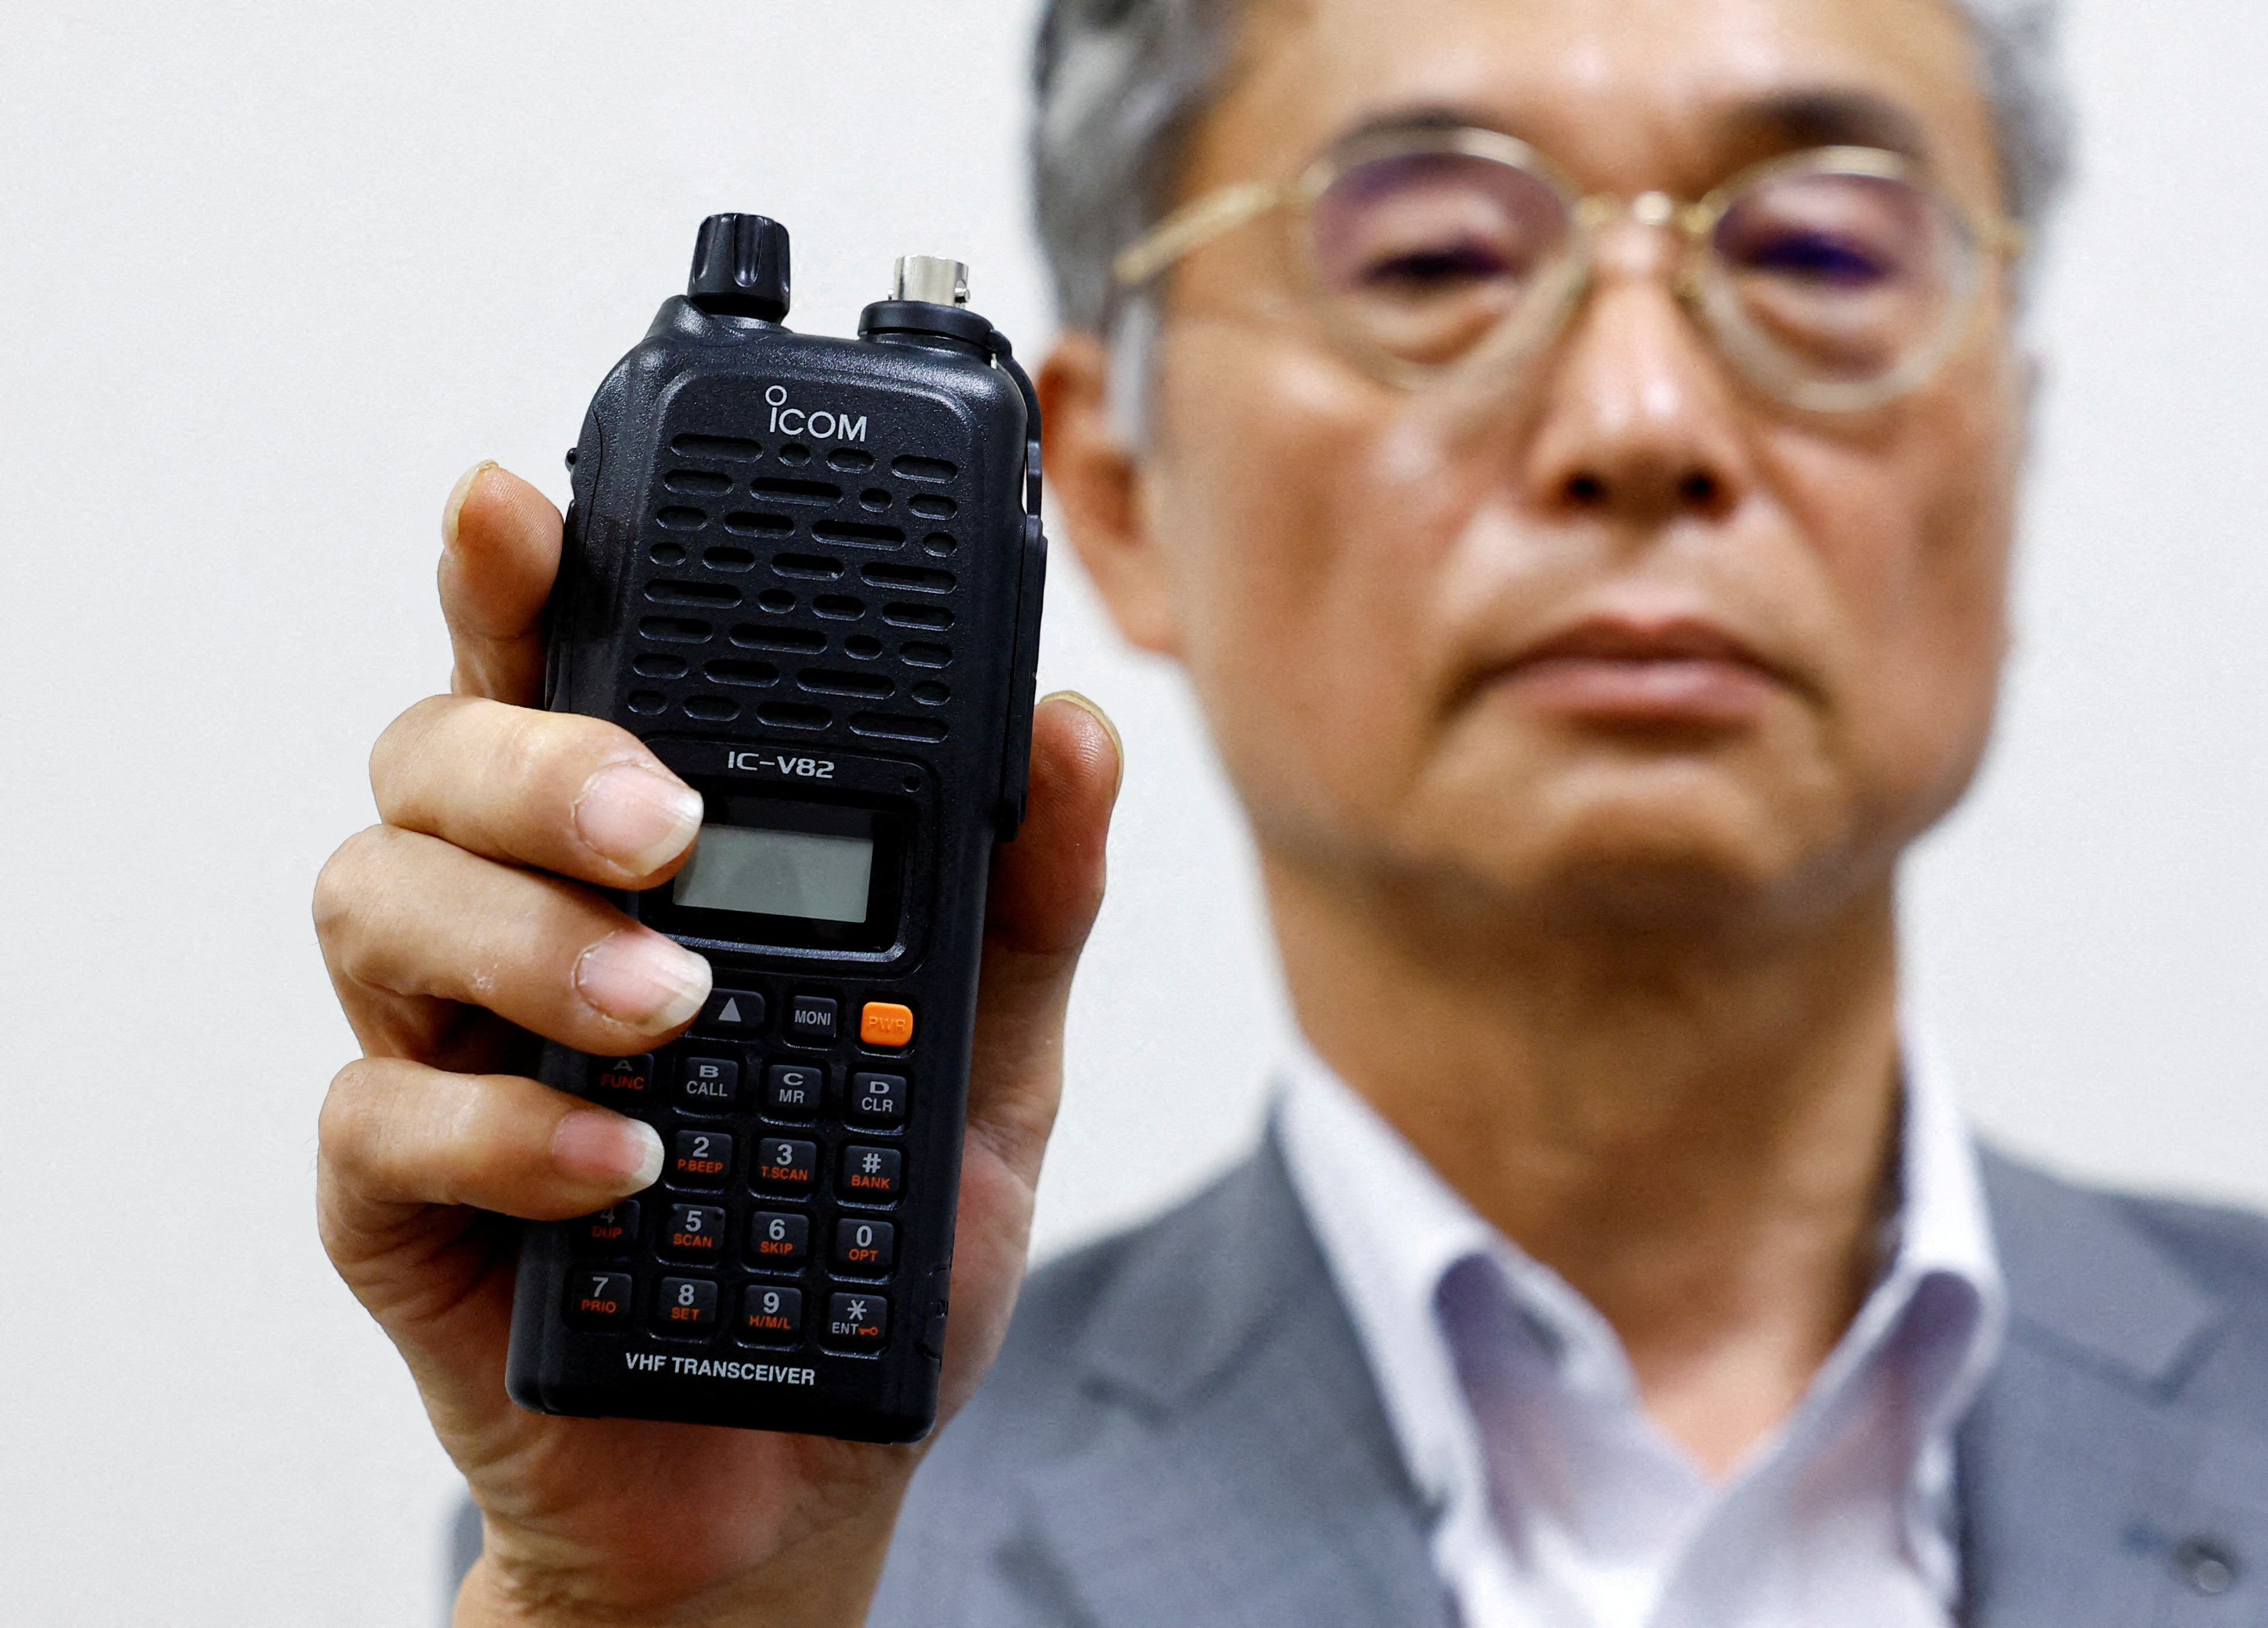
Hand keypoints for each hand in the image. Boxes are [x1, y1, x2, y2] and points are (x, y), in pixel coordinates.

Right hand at [313, 463, 1120, 1625]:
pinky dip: (509, 1129)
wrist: (792, 1457)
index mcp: (641, 852)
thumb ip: (1023, 900)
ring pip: (377, 898)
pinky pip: (383, 1112)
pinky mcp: (395, 1189)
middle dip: (538, 754)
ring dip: (527, 936)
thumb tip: (1074, 730)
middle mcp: (519, 915)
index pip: (562, 669)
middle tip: (665, 820)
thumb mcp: (985, 1052)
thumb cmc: (870, 1229)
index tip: (523, 498)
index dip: (521, 571)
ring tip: (672, 1010)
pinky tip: (629, 1165)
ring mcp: (442, 1042)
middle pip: (436, 750)